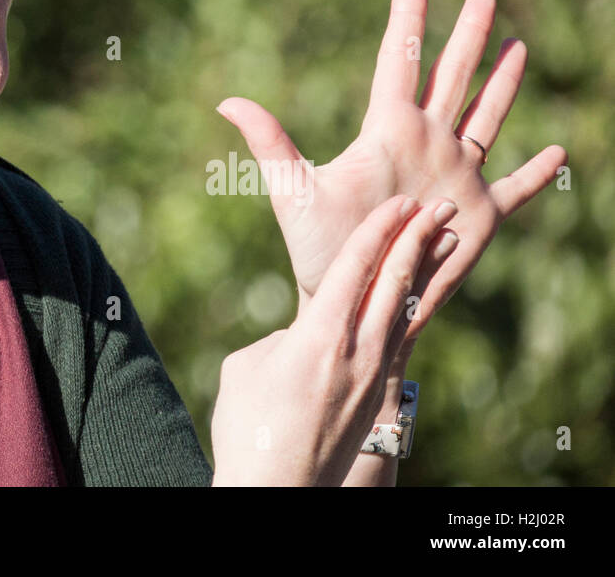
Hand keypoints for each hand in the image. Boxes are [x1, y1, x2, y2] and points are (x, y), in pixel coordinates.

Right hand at [210, 193, 458, 485]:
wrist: (274, 489)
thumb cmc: (247, 426)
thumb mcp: (250, 365)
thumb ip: (283, 338)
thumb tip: (299, 338)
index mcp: (320, 336)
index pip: (356, 268)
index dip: (379, 230)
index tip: (399, 203)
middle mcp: (355, 353)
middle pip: (395, 284)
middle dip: (417, 241)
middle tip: (438, 208)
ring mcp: (369, 378)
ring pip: (404, 312)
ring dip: (424, 272)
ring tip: (444, 242)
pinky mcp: (371, 399)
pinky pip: (396, 341)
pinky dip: (410, 309)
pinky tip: (415, 298)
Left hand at [216, 0, 565, 341]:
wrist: (350, 295)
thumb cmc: (319, 245)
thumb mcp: (293, 191)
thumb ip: (269, 143)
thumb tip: (225, 101)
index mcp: (386, 132)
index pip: (398, 64)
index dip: (407, 22)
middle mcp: (426, 144)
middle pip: (451, 78)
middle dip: (468, 37)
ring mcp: (455, 176)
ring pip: (485, 117)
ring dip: (502, 83)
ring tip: (516, 44)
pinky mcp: (480, 216)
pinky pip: (517, 189)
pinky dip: (537, 173)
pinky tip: (558, 152)